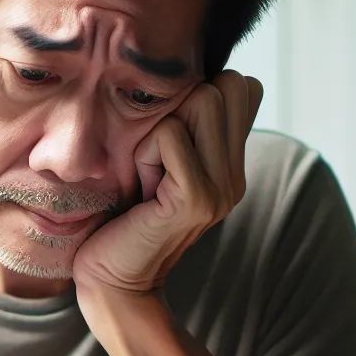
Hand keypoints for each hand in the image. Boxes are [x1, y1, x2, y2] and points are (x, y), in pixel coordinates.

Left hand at [72, 70, 262, 300]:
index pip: (242, 86)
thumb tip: (186, 73)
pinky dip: (145, 154)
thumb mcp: (157, 163)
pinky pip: (168, 135)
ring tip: (149, 175)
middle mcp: (236, 175)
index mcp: (231, 163)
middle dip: (179, 110)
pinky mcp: (197, 199)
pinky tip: (142, 190)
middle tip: (157, 161)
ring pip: (201, 101)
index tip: (169, 144)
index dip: (199, 97)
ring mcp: (223, 188)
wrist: (113, 282)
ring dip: (159, 132)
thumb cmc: (120, 219)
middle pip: (225, 85)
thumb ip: (182, 127)